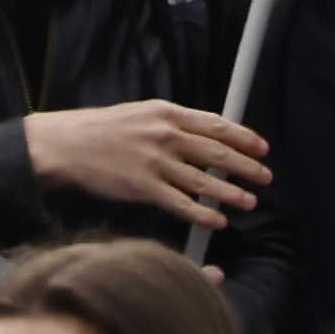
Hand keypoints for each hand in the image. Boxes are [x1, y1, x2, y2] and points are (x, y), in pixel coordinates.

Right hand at [20, 97, 271, 224]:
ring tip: (249, 202)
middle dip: (245, 166)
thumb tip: (203, 137)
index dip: (243, 137)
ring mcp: (155, 162)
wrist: (68, 146)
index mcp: (166, 112)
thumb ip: (172, 124)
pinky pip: (180, 204)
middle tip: (266, 177)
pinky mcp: (143, 188)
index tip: (262, 147)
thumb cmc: (103, 130)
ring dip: (230, 193)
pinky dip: (202, 214)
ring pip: (203, 181)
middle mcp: (165, 135)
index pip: (215, 124)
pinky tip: (218, 221)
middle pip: (215, 153)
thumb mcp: (142, 114)